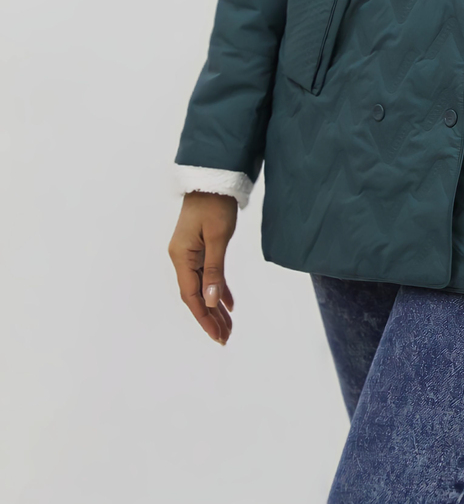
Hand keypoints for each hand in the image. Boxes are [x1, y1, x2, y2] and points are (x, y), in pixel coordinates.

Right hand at [168, 192, 237, 344]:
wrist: (214, 178)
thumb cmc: (215, 204)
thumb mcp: (217, 237)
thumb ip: (214, 270)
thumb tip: (212, 301)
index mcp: (181, 257)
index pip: (191, 296)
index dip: (204, 318)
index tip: (217, 335)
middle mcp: (182, 258)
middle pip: (196, 295)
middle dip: (211, 317)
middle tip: (225, 337)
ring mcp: (190, 252)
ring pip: (203, 286)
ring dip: (215, 306)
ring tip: (228, 327)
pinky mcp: (199, 247)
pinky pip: (207, 274)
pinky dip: (218, 289)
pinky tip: (228, 304)